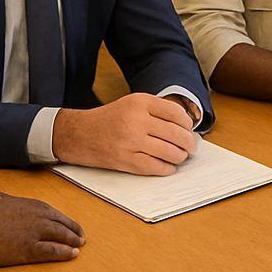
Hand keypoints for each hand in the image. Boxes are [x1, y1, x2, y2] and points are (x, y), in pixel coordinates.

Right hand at [0, 194, 84, 267]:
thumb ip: (6, 205)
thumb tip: (0, 203)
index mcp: (29, 205)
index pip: (54, 213)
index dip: (66, 221)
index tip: (73, 226)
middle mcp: (36, 216)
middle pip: (62, 224)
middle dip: (73, 231)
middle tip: (81, 238)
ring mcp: (34, 232)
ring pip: (61, 236)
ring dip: (73, 242)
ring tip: (79, 247)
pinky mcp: (29, 248)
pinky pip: (53, 251)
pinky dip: (65, 253)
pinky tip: (72, 255)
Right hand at [53, 93, 197, 175]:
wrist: (80, 134)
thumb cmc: (109, 119)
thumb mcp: (132, 103)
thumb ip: (156, 109)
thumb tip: (185, 125)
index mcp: (140, 103)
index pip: (176, 113)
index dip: (187, 124)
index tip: (189, 129)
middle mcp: (136, 120)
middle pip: (176, 134)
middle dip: (188, 143)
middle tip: (191, 147)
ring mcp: (131, 141)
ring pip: (170, 152)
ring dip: (180, 157)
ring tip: (180, 156)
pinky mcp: (126, 160)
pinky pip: (156, 167)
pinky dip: (167, 169)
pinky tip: (169, 167)